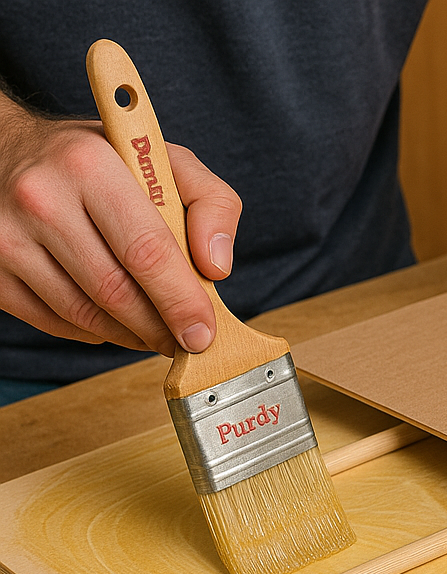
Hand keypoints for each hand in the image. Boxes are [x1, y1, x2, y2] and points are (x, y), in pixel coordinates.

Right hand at [0, 101, 240, 356]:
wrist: (9, 150)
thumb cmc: (101, 162)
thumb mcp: (166, 161)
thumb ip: (213, 204)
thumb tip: (217, 267)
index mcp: (89, 165)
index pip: (146, 252)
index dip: (181, 302)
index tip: (203, 332)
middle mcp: (40, 199)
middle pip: (116, 292)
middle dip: (160, 328)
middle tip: (185, 340)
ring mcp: (7, 237)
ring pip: (86, 315)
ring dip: (131, 335)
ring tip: (155, 331)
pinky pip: (56, 322)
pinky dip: (94, 331)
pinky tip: (113, 319)